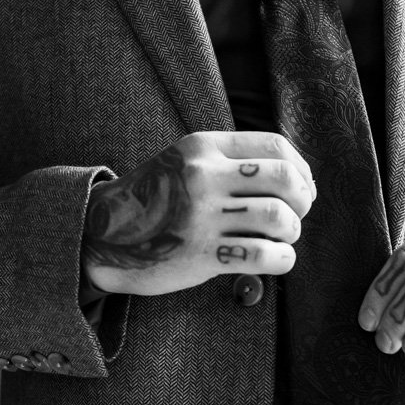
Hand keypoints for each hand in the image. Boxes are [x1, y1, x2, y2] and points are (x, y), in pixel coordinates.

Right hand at [81, 130, 315, 295]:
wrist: (102, 234)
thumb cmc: (156, 198)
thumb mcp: (186, 161)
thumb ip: (231, 160)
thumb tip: (297, 175)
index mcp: (203, 147)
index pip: (275, 146)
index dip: (301, 168)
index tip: (302, 187)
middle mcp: (204, 176)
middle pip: (284, 179)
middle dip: (303, 199)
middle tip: (296, 214)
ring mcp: (202, 215)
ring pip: (278, 217)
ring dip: (292, 231)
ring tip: (281, 237)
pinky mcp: (201, 254)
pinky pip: (263, 255)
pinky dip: (282, 259)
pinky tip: (275, 259)